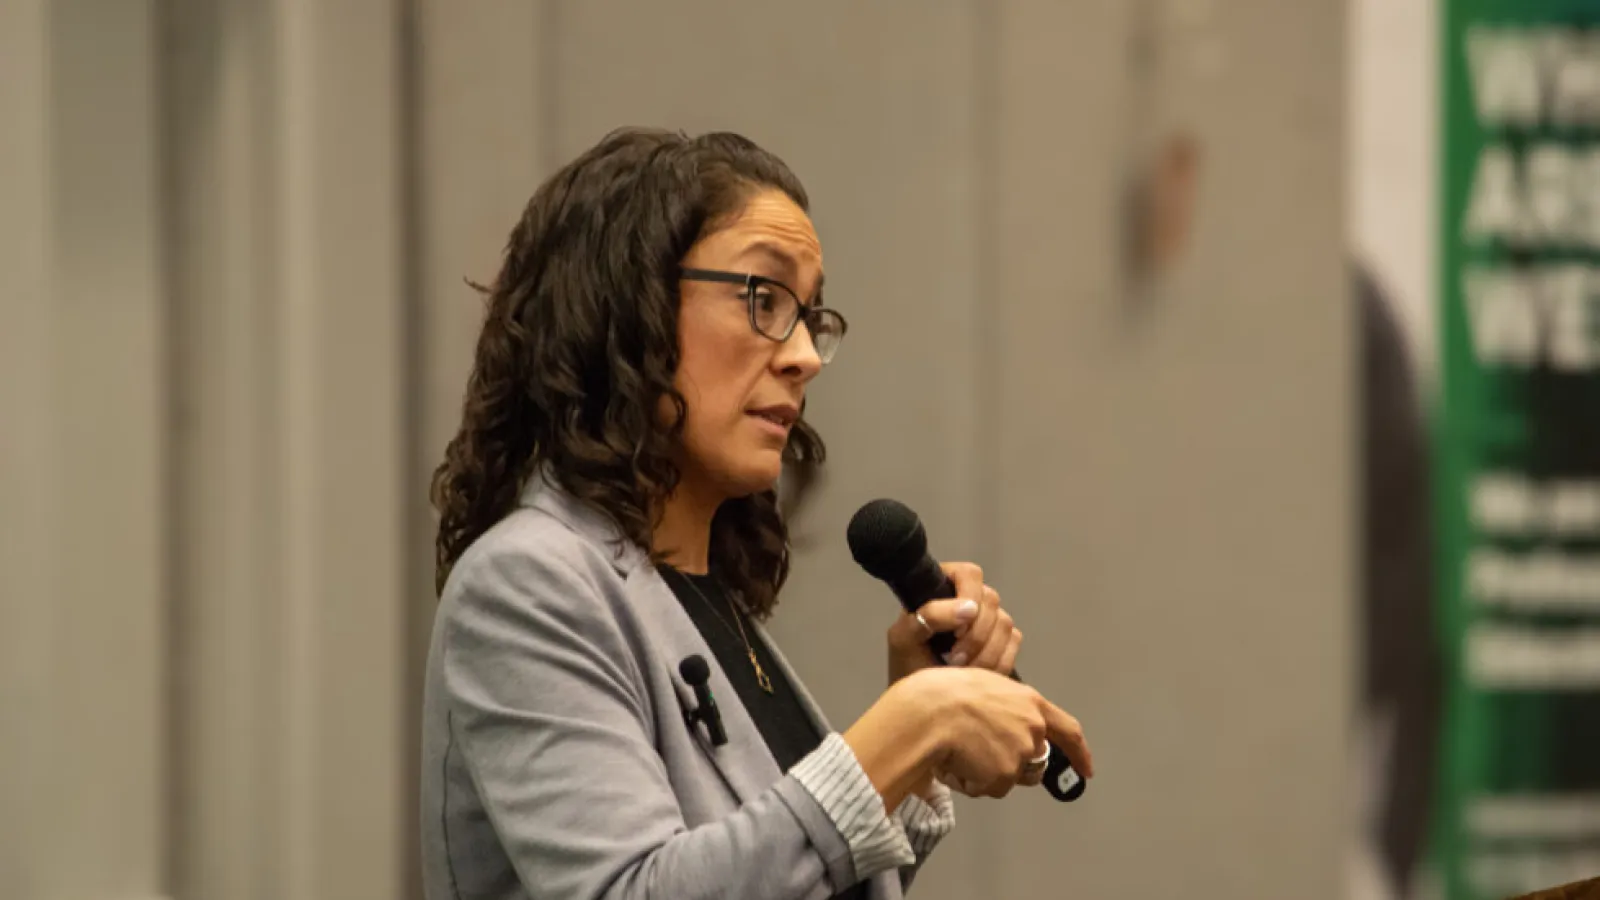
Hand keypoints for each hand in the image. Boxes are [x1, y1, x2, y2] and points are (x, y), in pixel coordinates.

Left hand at [886, 562, 1021, 684]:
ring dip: (985, 653)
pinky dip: (997, 662)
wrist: (923, 698)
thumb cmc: (907, 664)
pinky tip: (977, 673)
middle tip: (955, 659)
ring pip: (1005, 624)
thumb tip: (969, 608)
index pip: (969, 574)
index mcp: (942, 587)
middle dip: (975, 636)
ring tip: (962, 670)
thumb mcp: (904, 638)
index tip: (956, 630)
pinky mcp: (1003, 639)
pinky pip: (1014, 643)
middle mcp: (969, 597)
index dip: (969, 596)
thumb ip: (930, 616)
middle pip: (991, 600)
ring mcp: (988, 618)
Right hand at [907, 667, 1092, 799]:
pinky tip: (955, 763)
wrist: (927, 713)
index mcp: (1029, 701)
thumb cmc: (943, 693)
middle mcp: (1033, 728)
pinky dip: (971, 782)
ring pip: (1008, 776)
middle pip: (1032, 760)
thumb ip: (1005, 705)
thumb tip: (1000, 720)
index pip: (1068, 731)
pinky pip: (987, 788)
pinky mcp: (1004, 775)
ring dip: (988, 773)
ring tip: (960, 751)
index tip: (1087, 768)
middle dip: (1011, 764)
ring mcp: (1021, 753)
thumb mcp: (984, 685)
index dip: (1079, 753)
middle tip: (978, 753)